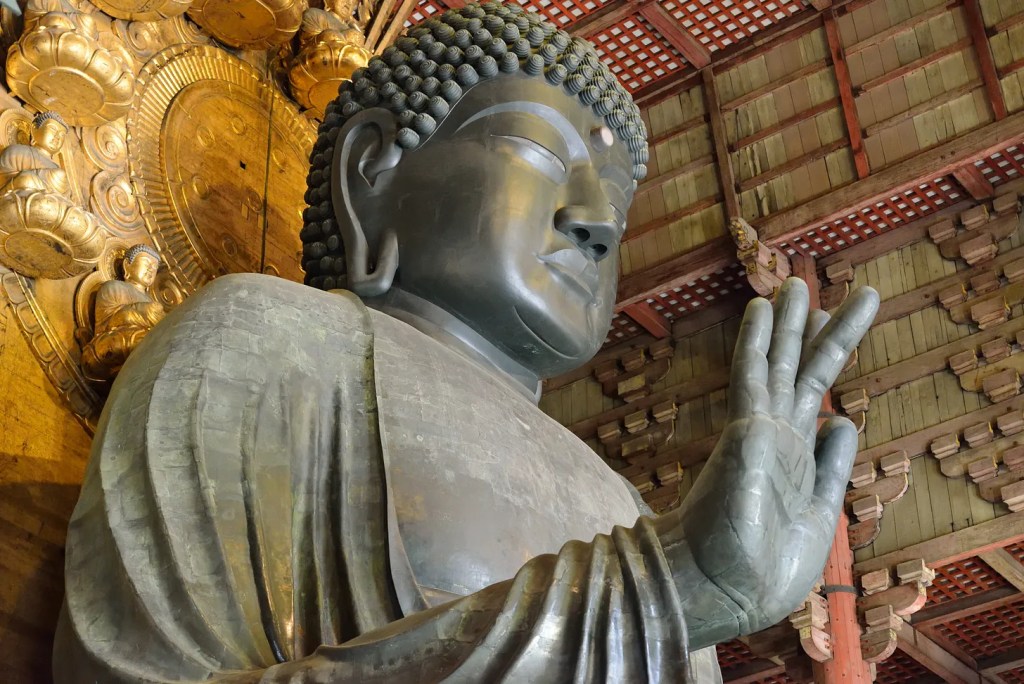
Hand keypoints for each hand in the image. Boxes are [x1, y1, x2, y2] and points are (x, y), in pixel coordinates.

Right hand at [673, 278, 877, 638]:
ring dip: (788, 323)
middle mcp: (777, 436)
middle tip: (812, 286)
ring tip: (795, 281)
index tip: (834, 322)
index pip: (814, 395)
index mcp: (796, 456)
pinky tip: (761, 309)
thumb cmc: (764, 566)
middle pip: (801, 370)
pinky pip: (752, 377)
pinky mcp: (745, 432)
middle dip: (812, 328)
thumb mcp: (819, 512)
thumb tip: (844, 420)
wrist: (724, 589)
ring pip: (780, 365)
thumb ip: (831, 464)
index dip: (827, 357)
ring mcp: (760, 431)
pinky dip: (756, 342)